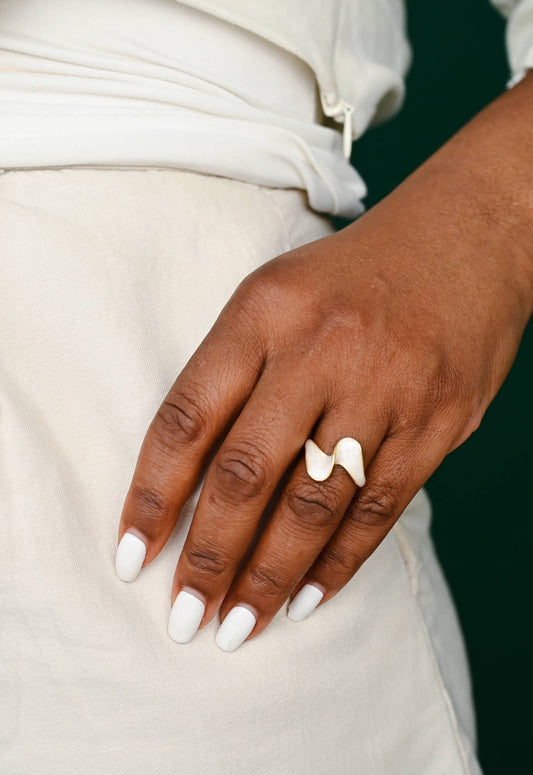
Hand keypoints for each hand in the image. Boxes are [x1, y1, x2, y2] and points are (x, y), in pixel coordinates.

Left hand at [115, 74, 532, 650]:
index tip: (131, 555)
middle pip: (248, 473)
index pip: (188, 416)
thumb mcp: (274, 296)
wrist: (465, 240)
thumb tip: (191, 481)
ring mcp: (385, 389)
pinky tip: (305, 599)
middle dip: (208, 557)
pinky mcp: (436, 423)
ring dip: (270, 577)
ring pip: (314, 505)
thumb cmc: (351, 277)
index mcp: (265, 310)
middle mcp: (323, 350)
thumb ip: (231, 374)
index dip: (151, 494)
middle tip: (182, 618)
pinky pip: (377, 509)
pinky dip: (338, 564)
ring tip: (238, 626)